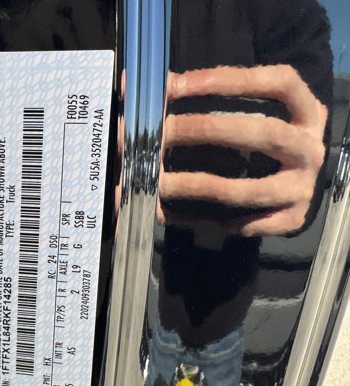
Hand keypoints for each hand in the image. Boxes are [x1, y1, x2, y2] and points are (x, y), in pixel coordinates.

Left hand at [157, 65, 327, 236]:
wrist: (296, 184)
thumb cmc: (261, 142)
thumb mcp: (252, 113)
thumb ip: (212, 97)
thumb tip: (156, 85)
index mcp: (308, 112)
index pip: (280, 83)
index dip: (231, 79)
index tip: (180, 84)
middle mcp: (310, 149)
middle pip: (265, 132)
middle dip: (210, 130)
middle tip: (167, 131)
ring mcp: (304, 187)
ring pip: (252, 189)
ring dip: (201, 185)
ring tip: (163, 183)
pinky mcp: (293, 218)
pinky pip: (253, 224)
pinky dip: (217, 221)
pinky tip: (188, 214)